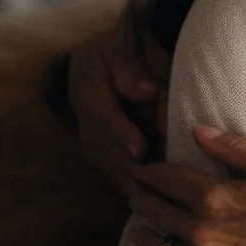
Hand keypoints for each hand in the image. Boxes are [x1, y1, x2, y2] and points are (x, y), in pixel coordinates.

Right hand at [67, 25, 169, 193]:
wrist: (102, 59)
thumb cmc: (120, 47)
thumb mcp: (123, 44)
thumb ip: (130, 67)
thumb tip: (145, 92)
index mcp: (87, 87)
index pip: (101, 114)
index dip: (120, 133)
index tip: (139, 149)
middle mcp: (85, 119)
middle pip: (104, 148)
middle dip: (130, 168)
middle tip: (158, 185)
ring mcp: (91, 139)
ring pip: (108, 165)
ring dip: (131, 183)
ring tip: (160, 199)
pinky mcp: (100, 152)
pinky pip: (113, 172)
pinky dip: (132, 187)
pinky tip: (153, 202)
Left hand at [128, 125, 245, 245]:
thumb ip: (233, 148)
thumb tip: (196, 131)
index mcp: (215, 196)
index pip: (166, 179)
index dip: (148, 169)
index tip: (138, 164)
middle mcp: (202, 231)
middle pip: (155, 211)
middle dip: (139, 196)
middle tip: (131, 187)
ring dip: (143, 230)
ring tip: (137, 221)